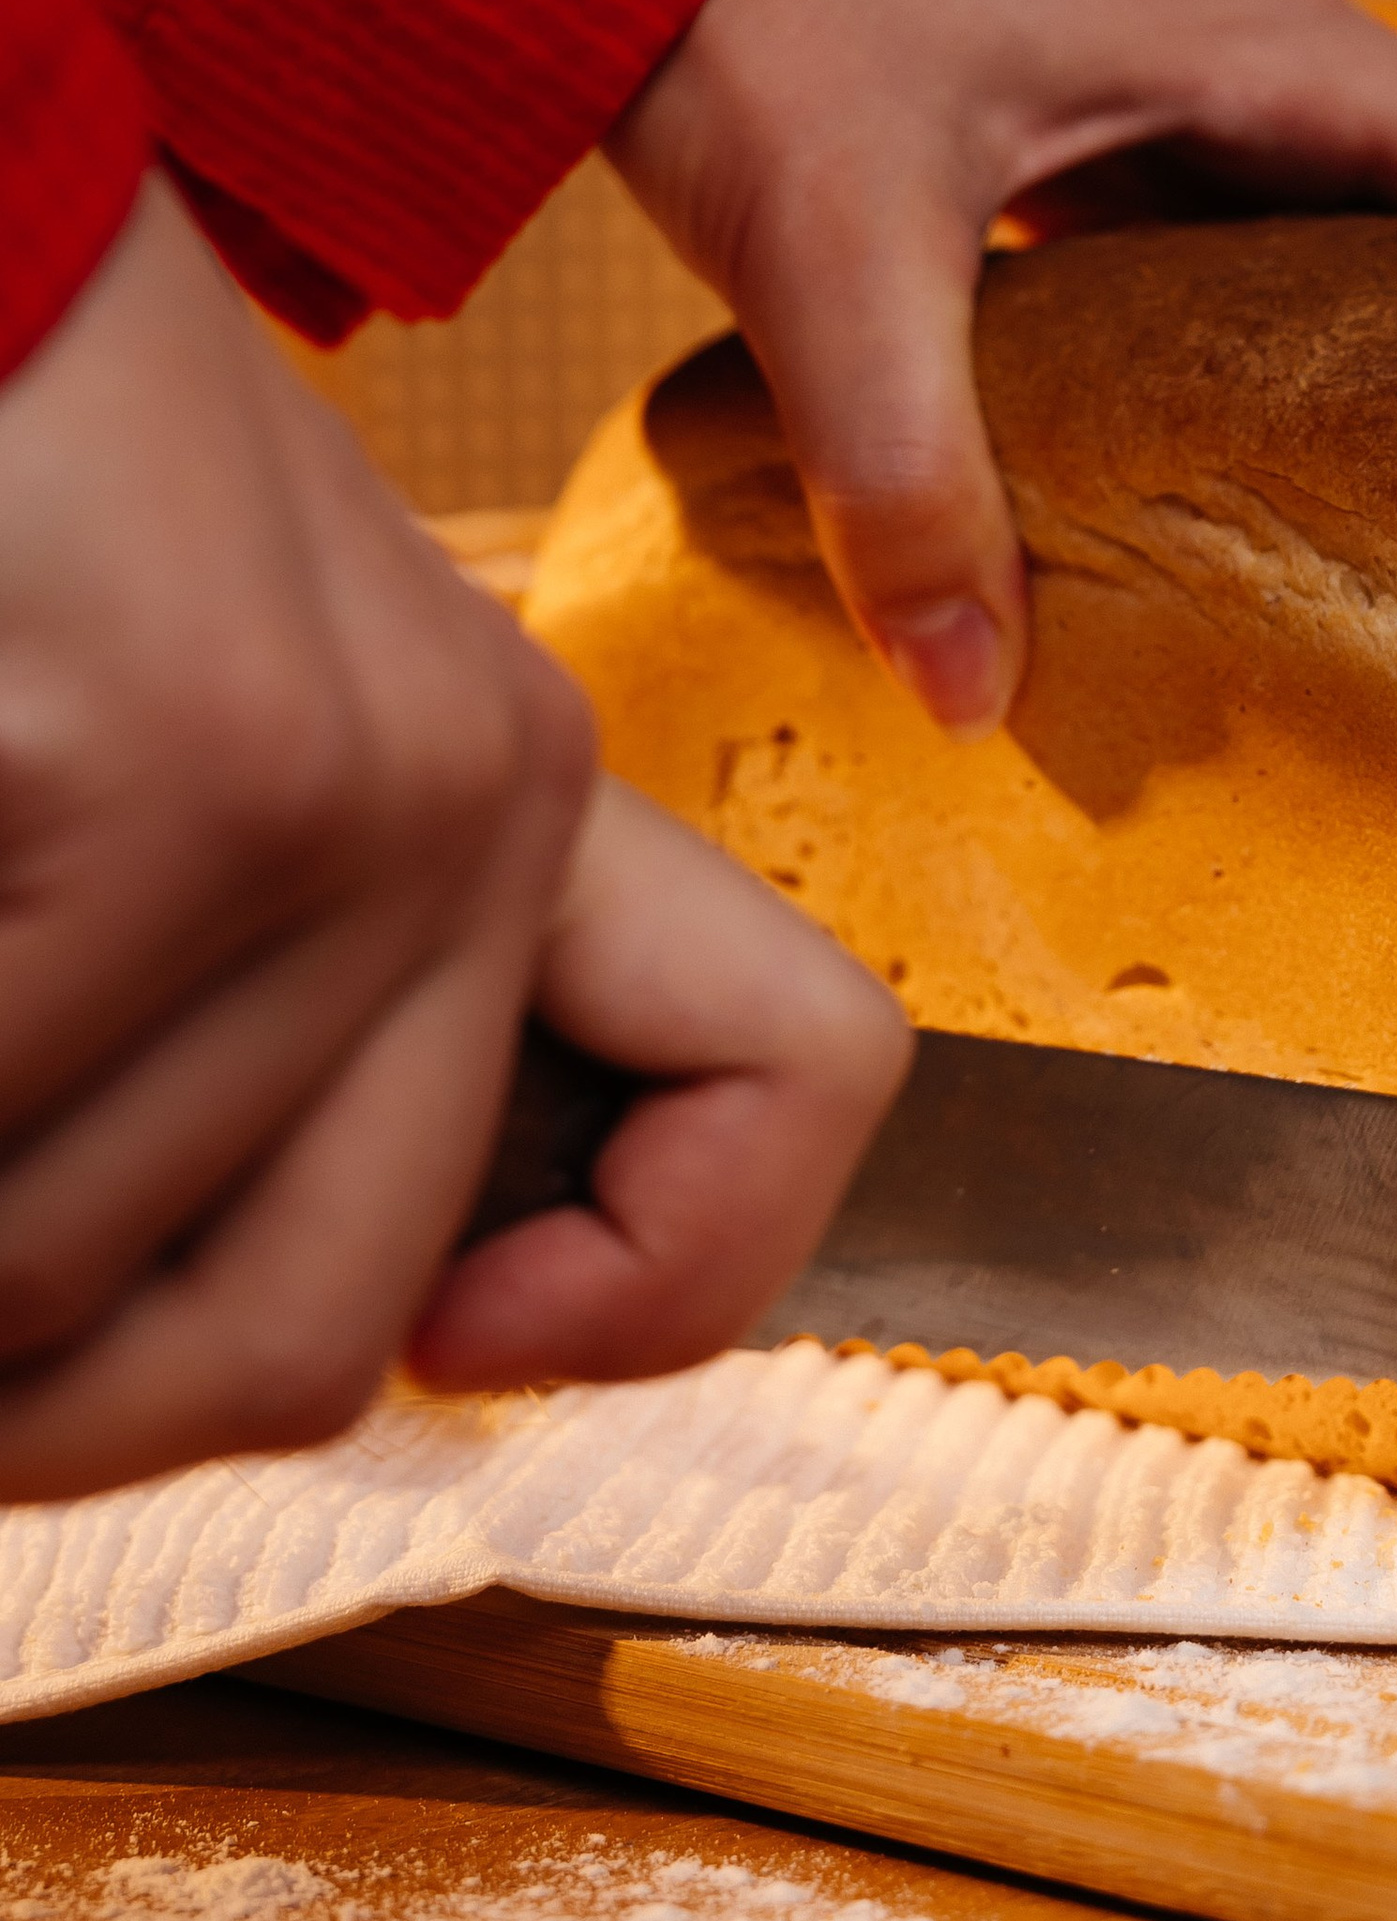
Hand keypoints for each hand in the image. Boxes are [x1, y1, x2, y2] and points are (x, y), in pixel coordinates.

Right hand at [0, 181, 904, 1498]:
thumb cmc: (15, 510)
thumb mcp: (200, 745)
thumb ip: (283, 1001)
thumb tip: (351, 1332)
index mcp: (516, 784)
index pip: (795, 1084)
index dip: (659, 1292)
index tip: (452, 1337)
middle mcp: (478, 790)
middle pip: (311, 1334)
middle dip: (62, 1410)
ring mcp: (339, 786)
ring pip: (80, 1281)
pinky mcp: (174, 767)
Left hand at [611, 0, 1396, 735]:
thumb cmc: (750, 2)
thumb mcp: (836, 250)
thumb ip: (908, 471)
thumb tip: (972, 693)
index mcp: (1273, 57)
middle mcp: (1255, 69)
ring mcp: (1170, 100)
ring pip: (1356, 250)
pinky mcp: (1080, 141)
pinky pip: (1235, 265)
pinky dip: (1279, 361)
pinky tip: (1259, 485)